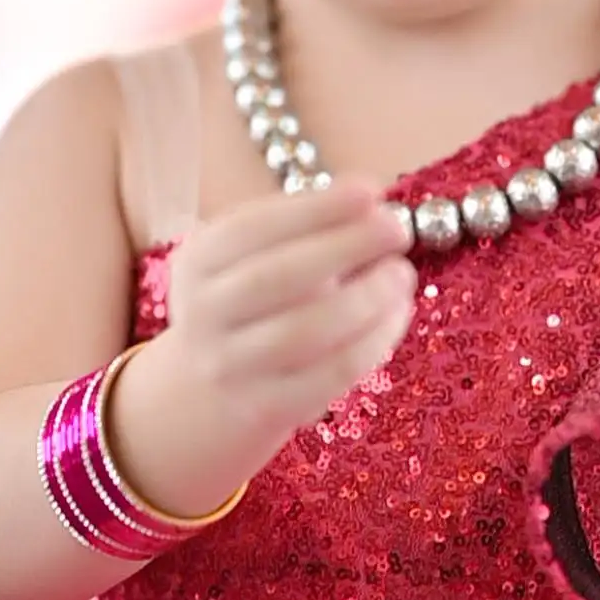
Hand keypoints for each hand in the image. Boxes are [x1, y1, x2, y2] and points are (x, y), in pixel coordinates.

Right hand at [165, 179, 416, 448]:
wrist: (207, 391)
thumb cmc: (250, 305)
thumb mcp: (253, 258)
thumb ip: (302, 229)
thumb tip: (371, 201)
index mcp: (198, 261)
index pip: (254, 227)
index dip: (316, 208)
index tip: (371, 191)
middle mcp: (203, 313)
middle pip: (277, 276)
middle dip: (346, 246)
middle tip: (397, 229)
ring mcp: (229, 366)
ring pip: (305, 331)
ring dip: (366, 298)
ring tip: (401, 274)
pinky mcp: (264, 408)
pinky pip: (328, 375)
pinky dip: (372, 341)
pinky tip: (396, 315)